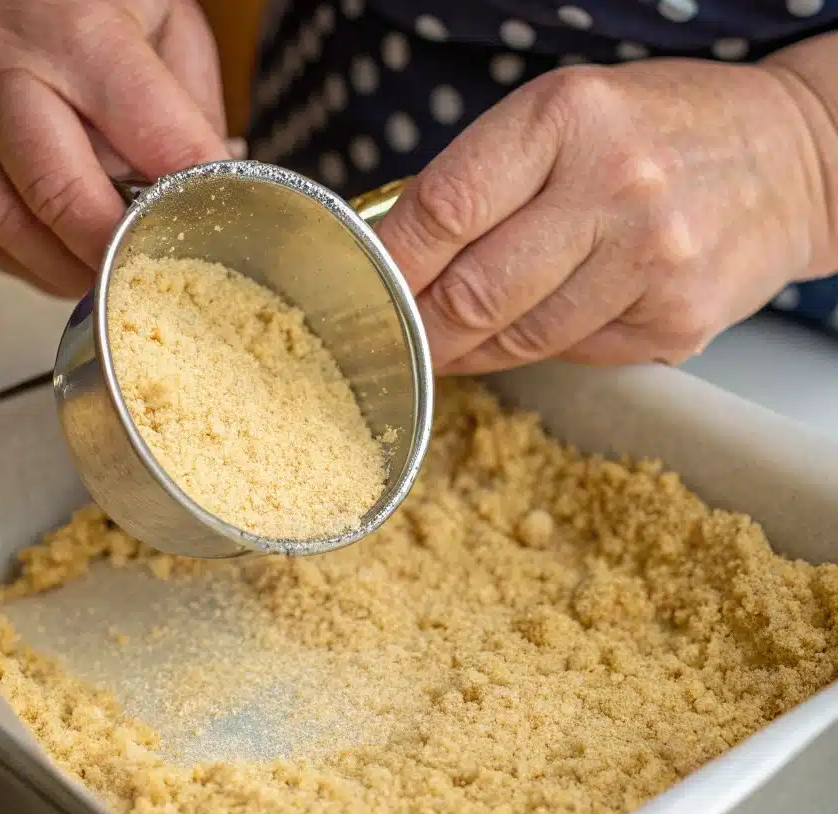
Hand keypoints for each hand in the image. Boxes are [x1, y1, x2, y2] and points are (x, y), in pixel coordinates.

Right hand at [0, 0, 229, 296]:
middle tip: (155, 272)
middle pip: (57, 189)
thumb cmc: (93, 3)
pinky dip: (31, 264)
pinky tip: (69, 260)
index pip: (149, 131)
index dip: (190, 190)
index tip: (221, 225)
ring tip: (113, 274)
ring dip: (67, 268)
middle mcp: (3, 74)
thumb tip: (216, 195)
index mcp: (77, 33)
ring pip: (5, 223)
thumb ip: (192, 112)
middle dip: (113, 247)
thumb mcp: (168, 26)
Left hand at [377, 58, 835, 372]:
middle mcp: (614, 186)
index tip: (365, 289)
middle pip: (472, 293)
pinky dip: (542, 349)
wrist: (793, 158)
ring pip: (518, 339)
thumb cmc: (661, 132)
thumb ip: (486, 178)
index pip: (444, 208)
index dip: (390, 264)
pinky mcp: (675, 322)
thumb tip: (399, 254)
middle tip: (396, 339)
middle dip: (419, 329)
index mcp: (568, 117)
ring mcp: (651, 261)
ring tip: (454, 342)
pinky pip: (573, 354)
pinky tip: (546, 323)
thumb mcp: (567, 116)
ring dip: (472, 350)